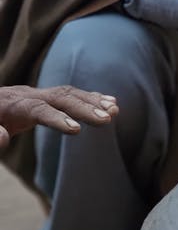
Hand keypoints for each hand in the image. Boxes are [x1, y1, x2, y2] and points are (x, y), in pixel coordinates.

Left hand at [0, 86, 118, 150]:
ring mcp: (34, 94)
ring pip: (67, 93)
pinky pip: (69, 95)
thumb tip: (5, 137)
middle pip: (59, 96)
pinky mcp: (41, 98)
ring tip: (115, 111)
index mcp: (9, 106)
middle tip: (108, 118)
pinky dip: (90, 98)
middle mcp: (24, 95)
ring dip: (92, 101)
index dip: (57, 119)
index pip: (37, 109)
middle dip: (84, 106)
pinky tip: (109, 103)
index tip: (77, 130)